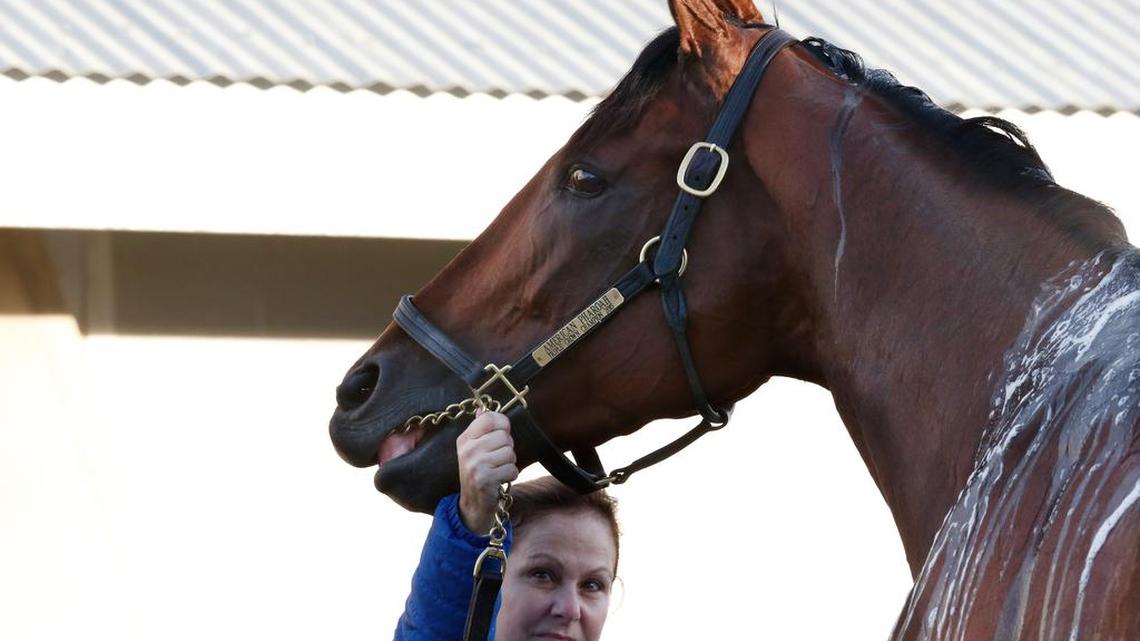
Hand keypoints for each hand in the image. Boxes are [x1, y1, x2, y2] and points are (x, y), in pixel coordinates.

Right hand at [456, 410, 517, 532]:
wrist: (473, 505)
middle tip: (497, 459)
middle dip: (507, 448)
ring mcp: (475, 464)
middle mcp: (467, 450)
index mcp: (464, 439)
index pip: (489, 418)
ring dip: (509, 463)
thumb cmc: (478, 473)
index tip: (501, 433)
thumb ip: (480, 429)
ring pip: (510, 452)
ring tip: (497, 469)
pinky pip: (512, 469)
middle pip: (504, 436)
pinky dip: (510, 476)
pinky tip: (499, 480)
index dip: (502, 424)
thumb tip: (483, 409)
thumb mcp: (473, 450)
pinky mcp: (485, 479)